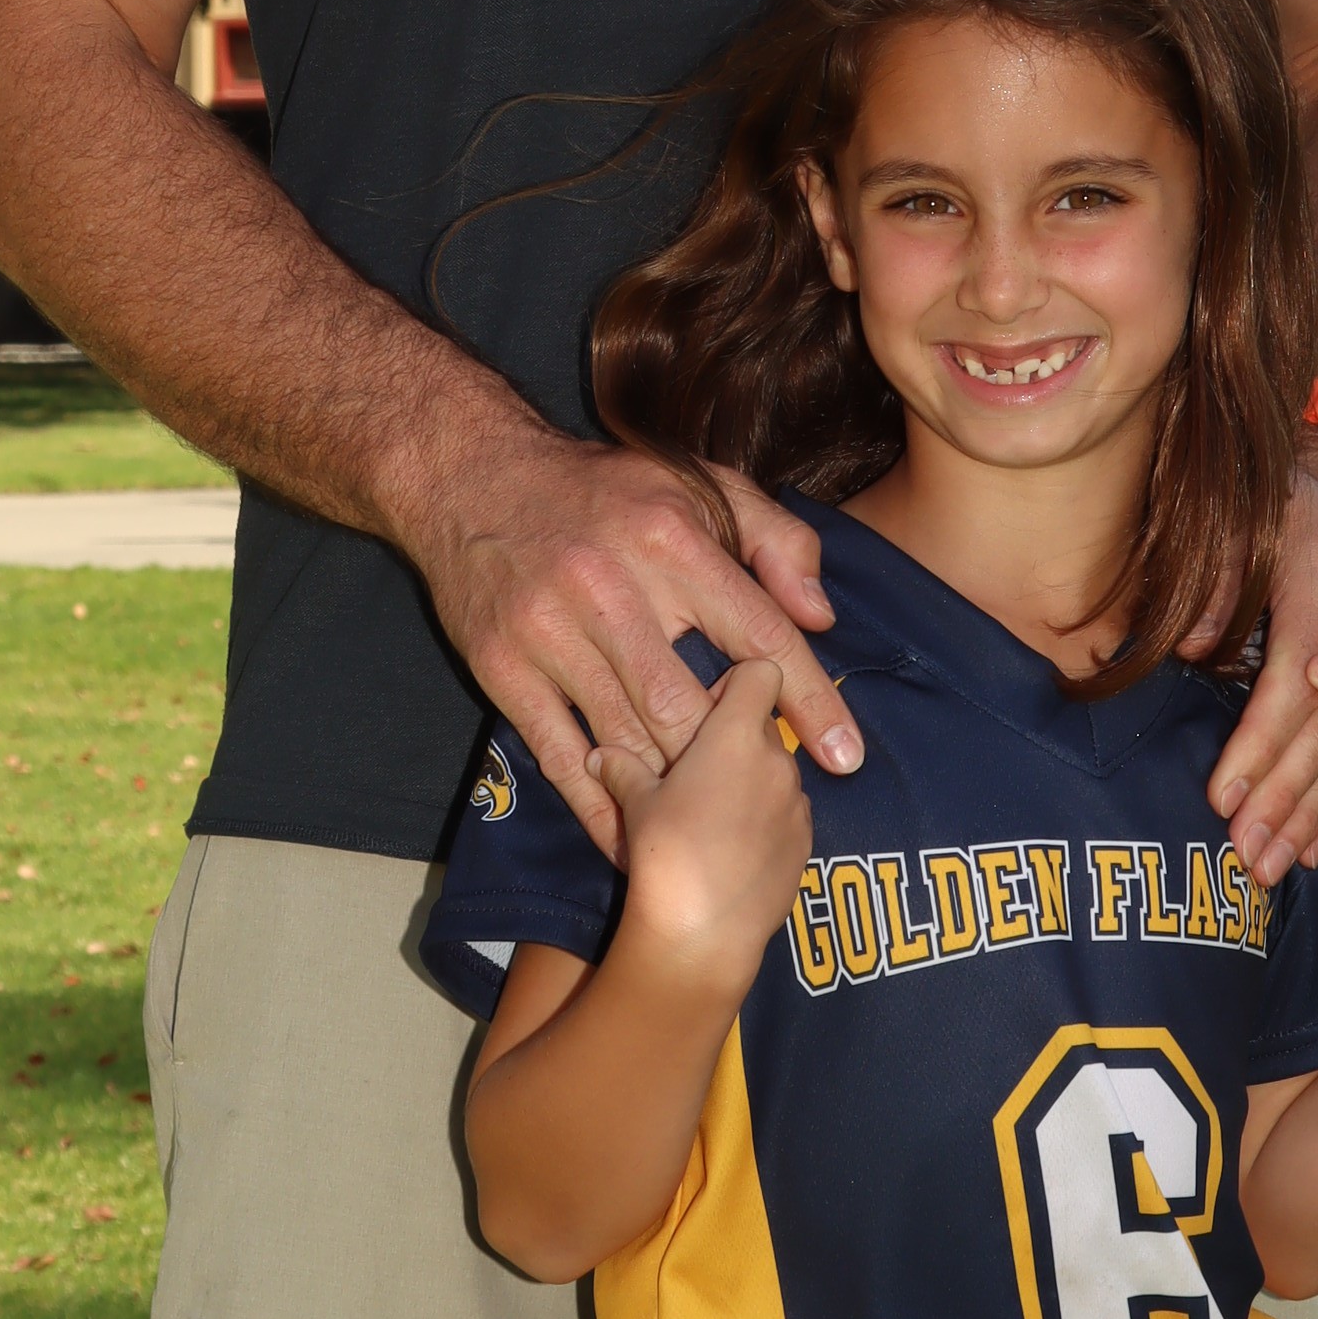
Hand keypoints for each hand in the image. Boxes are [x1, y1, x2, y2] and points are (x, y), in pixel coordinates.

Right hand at [404, 421, 858, 848]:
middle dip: (730, 763)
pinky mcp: (504, 669)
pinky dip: (600, 806)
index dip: (809, 701)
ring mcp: (551, 632)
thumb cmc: (604, 491)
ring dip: (671, 794)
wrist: (473, 480)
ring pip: (628, 740)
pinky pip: (561, 757)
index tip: (845, 756)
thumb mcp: (699, 485)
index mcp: (670, 539)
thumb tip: (819, 616)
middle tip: (764, 800)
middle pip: (688, 707)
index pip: (758, 633)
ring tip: (710, 834)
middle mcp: (610, 587)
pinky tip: (630, 838)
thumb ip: (775, 538)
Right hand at [598, 659, 814, 998]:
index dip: (738, 681)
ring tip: (711, 812)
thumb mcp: (634, 805)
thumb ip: (622, 769)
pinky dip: (765, 816)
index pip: (762, 672)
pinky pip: (786, 812)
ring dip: (751, 778)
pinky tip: (732, 846)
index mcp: (737, 735)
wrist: (703, 932)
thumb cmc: (665, 852)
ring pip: (777, 770)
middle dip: (736, 735)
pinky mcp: (806, 844)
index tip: (709, 704)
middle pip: (766, 725)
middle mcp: (778, 760)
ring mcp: (797, 804)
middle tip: (695, 765)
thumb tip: (599, 754)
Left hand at [1206, 436, 1317, 885]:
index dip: (1258, 746)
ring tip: (1278, 866)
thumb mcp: (1242, 528)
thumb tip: (1190, 649)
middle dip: (1286, 800)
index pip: (1293, 686)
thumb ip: (1214, 588)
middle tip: (1249, 858)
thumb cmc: (1282, 507)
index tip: (1225, 801)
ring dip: (1315, 814)